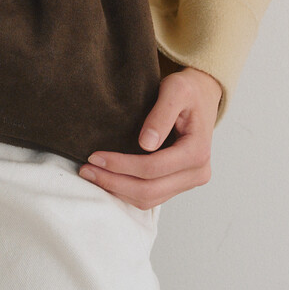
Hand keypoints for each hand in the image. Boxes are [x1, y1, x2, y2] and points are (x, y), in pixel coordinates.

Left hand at [78, 66, 222, 210]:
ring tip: (92, 175)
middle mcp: (197, 173)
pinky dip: (127, 191)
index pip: (153, 168)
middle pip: (149, 190)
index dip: (121, 165)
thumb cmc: (188, 90)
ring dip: (118, 190)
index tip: (95, 156)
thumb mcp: (176, 90)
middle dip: (114, 182)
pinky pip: (151, 197)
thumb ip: (162, 113)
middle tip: (86, 170)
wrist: (202, 96)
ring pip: (149, 199)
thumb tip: (146, 143)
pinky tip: (108, 179)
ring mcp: (189, 181)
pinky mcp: (179, 183)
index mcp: (197, 152)